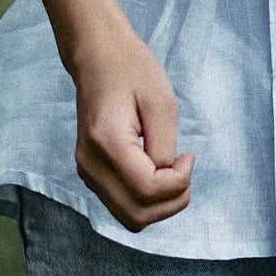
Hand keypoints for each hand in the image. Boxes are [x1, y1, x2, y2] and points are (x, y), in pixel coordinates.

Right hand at [71, 16, 194, 231]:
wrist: (97, 57)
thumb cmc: (132, 71)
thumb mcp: (161, 103)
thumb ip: (165, 148)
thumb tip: (168, 179)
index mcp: (107, 142)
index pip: (148, 190)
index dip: (179, 181)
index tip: (189, 154)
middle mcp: (90, 164)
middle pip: (138, 215)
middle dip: (172, 200)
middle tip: (184, 168)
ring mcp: (86, 172)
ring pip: (130, 218)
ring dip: (160, 205)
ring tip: (172, 172)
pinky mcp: (90, 173)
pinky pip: (123, 205)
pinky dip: (147, 200)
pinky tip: (157, 173)